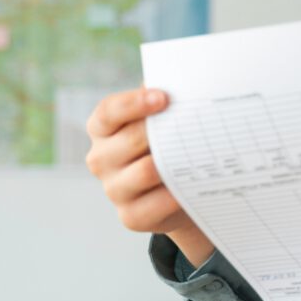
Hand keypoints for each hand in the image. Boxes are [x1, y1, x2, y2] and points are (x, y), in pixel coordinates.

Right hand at [85, 87, 213, 266]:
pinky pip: (155, 204)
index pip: (109, 111)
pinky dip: (175, 195)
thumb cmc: (168, 145)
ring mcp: (113, 189)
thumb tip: (188, 84)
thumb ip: (166, 102)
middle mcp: (101, 158)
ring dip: (173, 163)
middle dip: (162, 132)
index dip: (134, 103)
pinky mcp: (130, 216)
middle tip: (193, 125)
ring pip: (145, 171)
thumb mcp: (164, 121)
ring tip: (199, 153)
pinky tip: (192, 185)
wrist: (177, 193)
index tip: (164, 97)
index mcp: (103, 128)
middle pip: (130, 140)